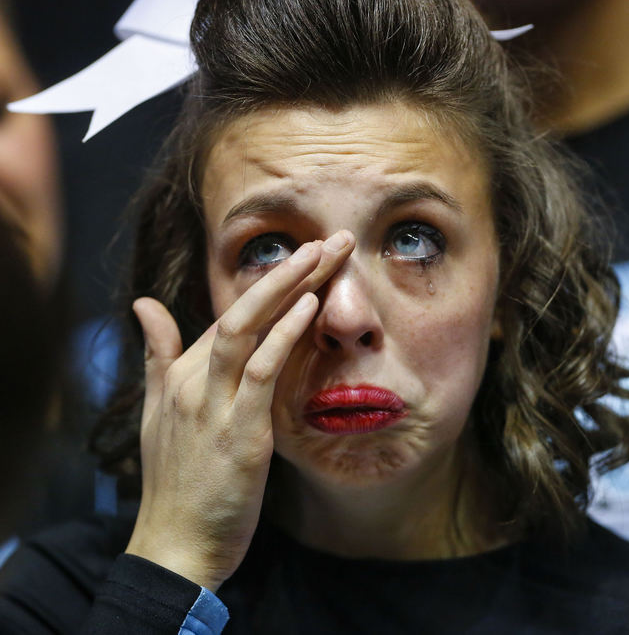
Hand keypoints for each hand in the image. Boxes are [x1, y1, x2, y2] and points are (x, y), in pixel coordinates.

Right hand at [125, 230, 354, 589]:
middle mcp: (194, 379)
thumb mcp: (157, 411)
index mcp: (182, 373)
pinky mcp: (238, 433)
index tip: (309, 260)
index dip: (271, 284)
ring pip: (246, 328)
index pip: (230, 314)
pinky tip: (309, 307)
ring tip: (323, 254)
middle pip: (240, 309)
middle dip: (285, 270)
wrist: (173, 544)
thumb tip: (144, 304)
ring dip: (287, 287)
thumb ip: (156, 354)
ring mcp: (213, 404)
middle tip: (327, 239)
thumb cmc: (175, 480)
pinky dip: (283, 336)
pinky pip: (260, 373)